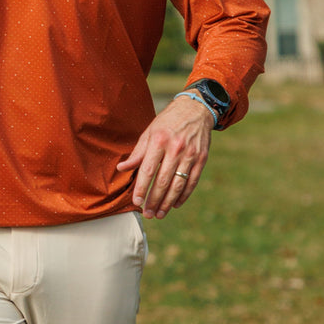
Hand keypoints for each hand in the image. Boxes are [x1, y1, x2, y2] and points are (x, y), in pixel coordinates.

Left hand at [116, 96, 213, 218]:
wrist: (195, 109)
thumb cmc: (167, 122)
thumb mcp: (149, 132)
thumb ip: (137, 153)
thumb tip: (122, 168)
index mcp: (159, 141)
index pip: (148, 170)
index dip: (141, 188)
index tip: (136, 202)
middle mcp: (175, 148)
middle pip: (163, 181)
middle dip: (154, 200)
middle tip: (147, 213)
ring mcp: (190, 155)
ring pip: (178, 185)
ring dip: (167, 202)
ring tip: (159, 214)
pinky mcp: (201, 159)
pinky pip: (192, 182)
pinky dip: (184, 195)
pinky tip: (175, 204)